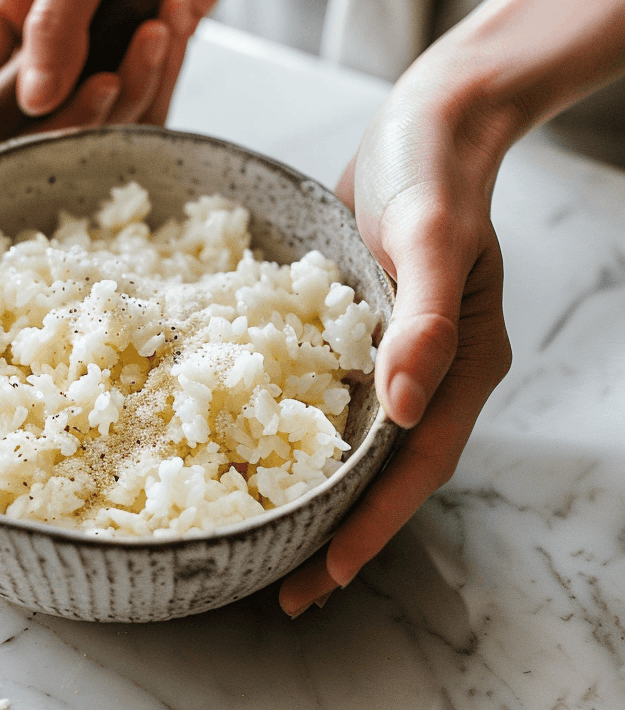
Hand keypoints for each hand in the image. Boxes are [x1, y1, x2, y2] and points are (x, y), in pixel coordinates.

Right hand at [0, 0, 356, 126]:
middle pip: (45, 115)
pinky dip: (166, 71)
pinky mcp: (151, 51)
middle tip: (112, 83)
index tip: (45, 112)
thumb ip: (57, 24)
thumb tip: (33, 103)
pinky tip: (178, 12)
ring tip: (158, 27)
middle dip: (80, 109)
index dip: (8, 117)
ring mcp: (103, 42)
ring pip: (104, 115)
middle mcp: (51, 25)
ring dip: (136, 85)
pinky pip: (151, 96)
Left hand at [278, 0, 624, 614]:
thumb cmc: (433, 171)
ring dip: (315, 492)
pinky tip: (252, 446)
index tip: (322, 579)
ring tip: (266, 536)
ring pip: (355, 443)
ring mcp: (393, 351)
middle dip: (338, 533)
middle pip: (384, 474)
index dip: (370, 528)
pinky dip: (298, 431)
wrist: (428, 120)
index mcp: (456, 365)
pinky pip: (329, 394)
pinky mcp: (361, 327)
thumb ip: (425, 317)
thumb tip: (406, 407)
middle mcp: (426, 371)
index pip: (413, 470)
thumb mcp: (431, 235)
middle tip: (283, 590)